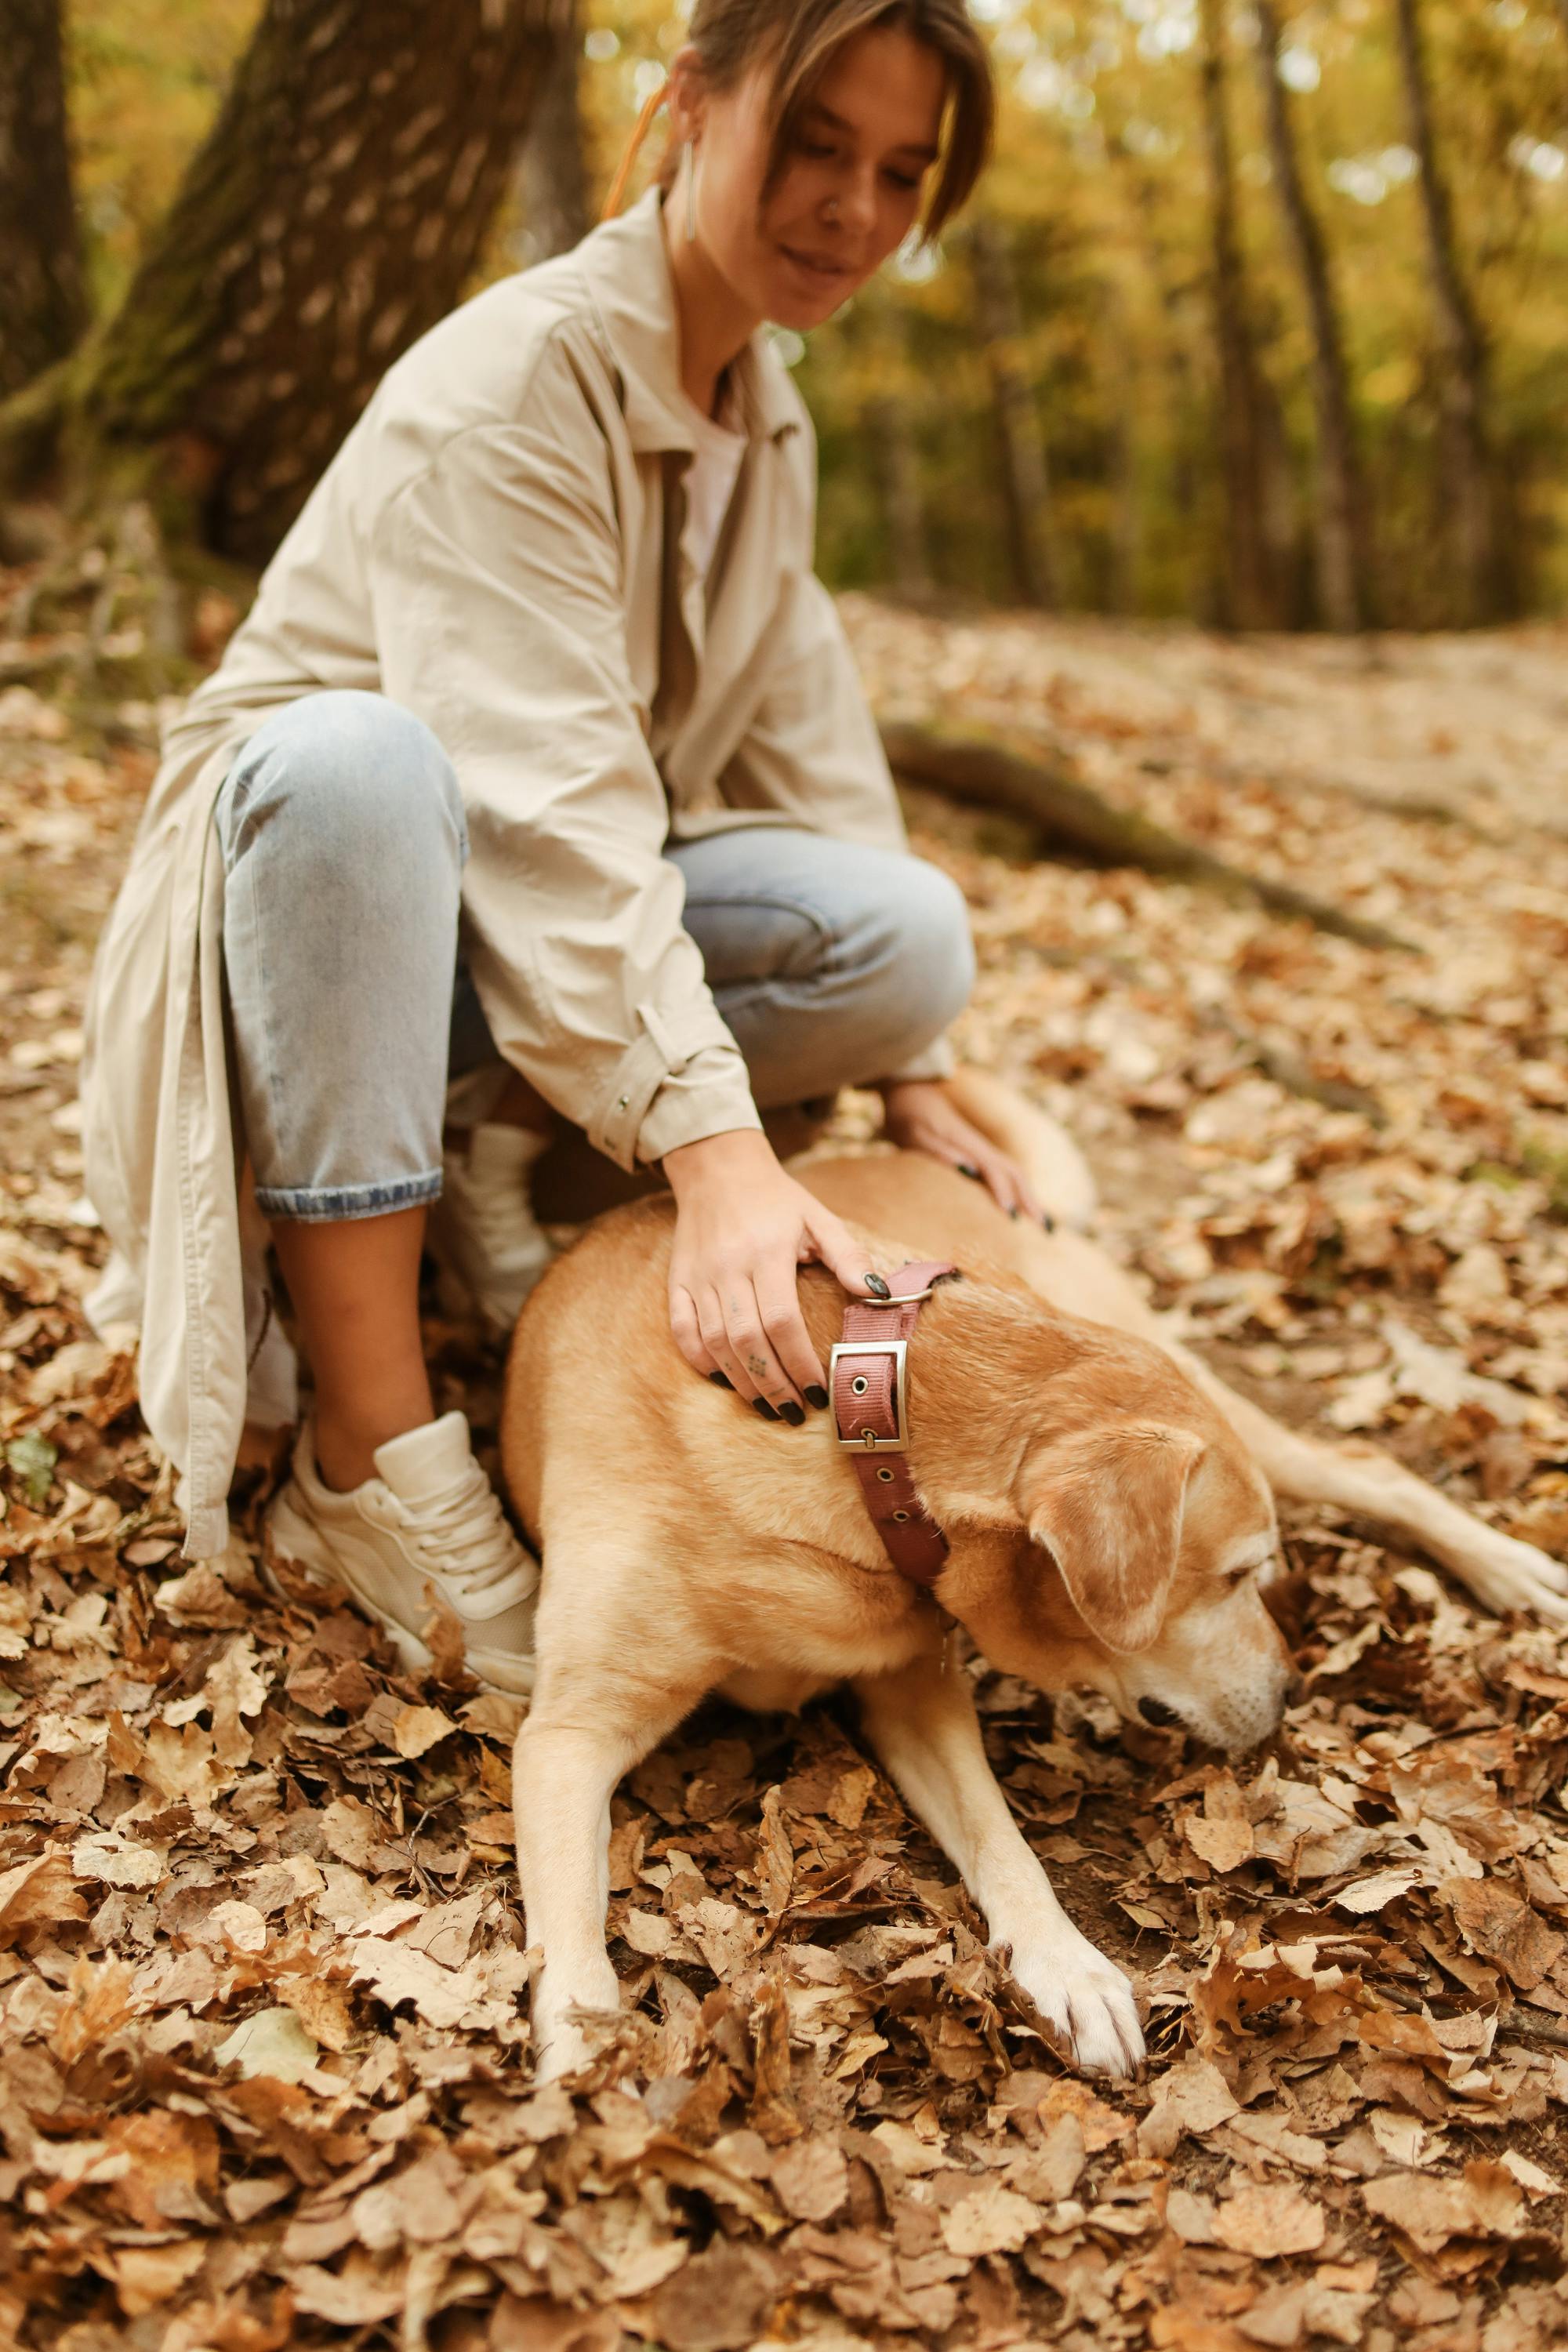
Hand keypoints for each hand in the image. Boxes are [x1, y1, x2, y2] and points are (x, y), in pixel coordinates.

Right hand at [664, 1129, 883, 1418]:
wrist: (718, 1169)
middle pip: (748, 1342)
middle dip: (774, 1385)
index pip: (782, 1322)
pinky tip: (724, 1380)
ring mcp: (698, 1277)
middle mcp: (728, 1268)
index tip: (819, 1392)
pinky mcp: (676, 1281)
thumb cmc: (777, 1199)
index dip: (800, 1363)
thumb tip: (880, 1295)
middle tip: (795, 1412)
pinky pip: (681, 1330)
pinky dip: (700, 1361)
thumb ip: (849, 1257)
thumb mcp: (819, 1218)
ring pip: (715, 1343)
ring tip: (767, 1407)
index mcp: (767, 1253)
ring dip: (742, 1383)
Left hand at [879, 1079, 1043, 1220]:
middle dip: (1031, 1200)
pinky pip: (1004, 1175)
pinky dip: (1017, 1192)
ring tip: (1044, 1224)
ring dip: (1029, 1198)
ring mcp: (981, 1150)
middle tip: (1046, 1229)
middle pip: (1015, 1174)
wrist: (910, 1094)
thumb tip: (969, 1171)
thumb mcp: (916, 1135)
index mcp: (968, 1144)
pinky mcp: (977, 1154)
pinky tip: (1019, 1208)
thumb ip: (939, 1151)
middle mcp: (981, 1148)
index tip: (1012, 1218)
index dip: (1004, 1193)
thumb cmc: (908, 1117)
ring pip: (1014, 1174)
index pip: (995, 1171)